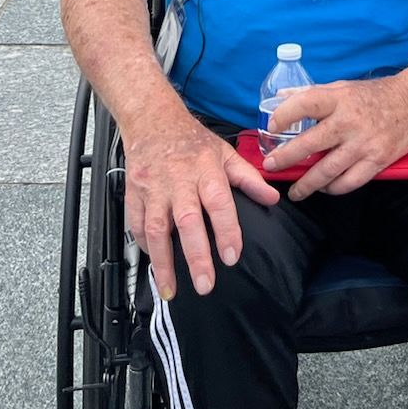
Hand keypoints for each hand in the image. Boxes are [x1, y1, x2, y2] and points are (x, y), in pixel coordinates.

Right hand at [122, 112, 278, 299]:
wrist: (153, 120)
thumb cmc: (192, 140)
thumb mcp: (225, 152)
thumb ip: (248, 178)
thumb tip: (273, 199)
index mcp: (206, 168)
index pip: (219, 201)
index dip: (226, 230)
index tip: (232, 256)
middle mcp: (179, 179)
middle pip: (187, 220)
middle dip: (196, 255)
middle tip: (205, 284)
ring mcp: (154, 187)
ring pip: (157, 228)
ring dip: (163, 261)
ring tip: (171, 288)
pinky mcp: (134, 193)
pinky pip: (137, 224)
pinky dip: (144, 245)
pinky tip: (154, 261)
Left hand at [264, 76, 407, 200]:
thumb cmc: (374, 94)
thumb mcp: (342, 86)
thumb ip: (311, 94)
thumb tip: (279, 97)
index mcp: (339, 99)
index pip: (305, 104)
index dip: (284, 115)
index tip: (271, 127)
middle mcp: (349, 121)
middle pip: (311, 143)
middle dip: (286, 158)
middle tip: (272, 166)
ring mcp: (363, 144)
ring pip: (327, 170)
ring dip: (307, 184)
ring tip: (295, 191)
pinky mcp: (377, 161)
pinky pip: (349, 182)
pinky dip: (333, 188)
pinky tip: (324, 189)